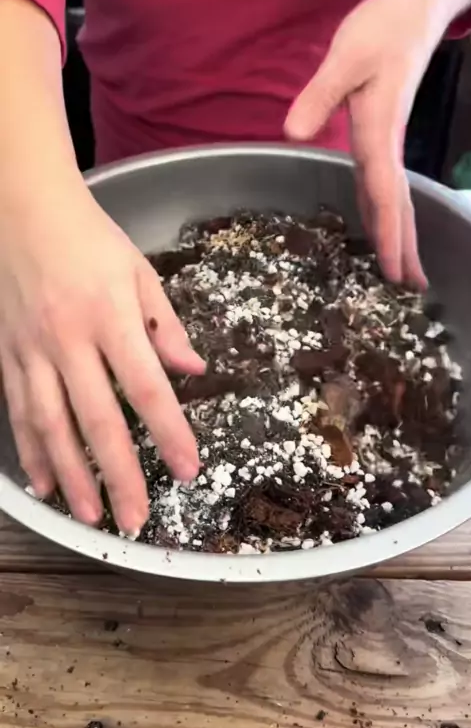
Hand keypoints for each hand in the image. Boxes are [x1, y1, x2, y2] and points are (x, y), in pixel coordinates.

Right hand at [0, 183, 204, 535]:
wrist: (22, 208)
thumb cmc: (88, 238)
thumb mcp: (138, 271)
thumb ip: (164, 324)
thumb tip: (194, 370)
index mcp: (109, 315)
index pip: (145, 386)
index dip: (169, 432)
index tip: (188, 468)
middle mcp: (67, 339)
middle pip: (96, 419)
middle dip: (118, 475)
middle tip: (135, 518)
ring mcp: (30, 349)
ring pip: (50, 426)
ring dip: (72, 477)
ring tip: (90, 517)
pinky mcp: (5, 353)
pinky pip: (18, 411)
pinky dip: (30, 451)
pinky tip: (43, 484)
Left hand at [285, 0, 445, 287]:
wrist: (415, 7)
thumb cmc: (381, 28)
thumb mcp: (345, 56)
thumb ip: (320, 94)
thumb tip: (294, 133)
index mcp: (379, 132)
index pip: (386, 191)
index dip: (389, 232)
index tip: (394, 268)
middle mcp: (387, 142)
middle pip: (397, 204)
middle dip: (404, 246)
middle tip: (412, 287)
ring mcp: (387, 139)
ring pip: (394, 196)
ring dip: (399, 233)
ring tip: (405, 270)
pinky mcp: (383, 132)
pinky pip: (386, 181)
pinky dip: (386, 209)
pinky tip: (379, 222)